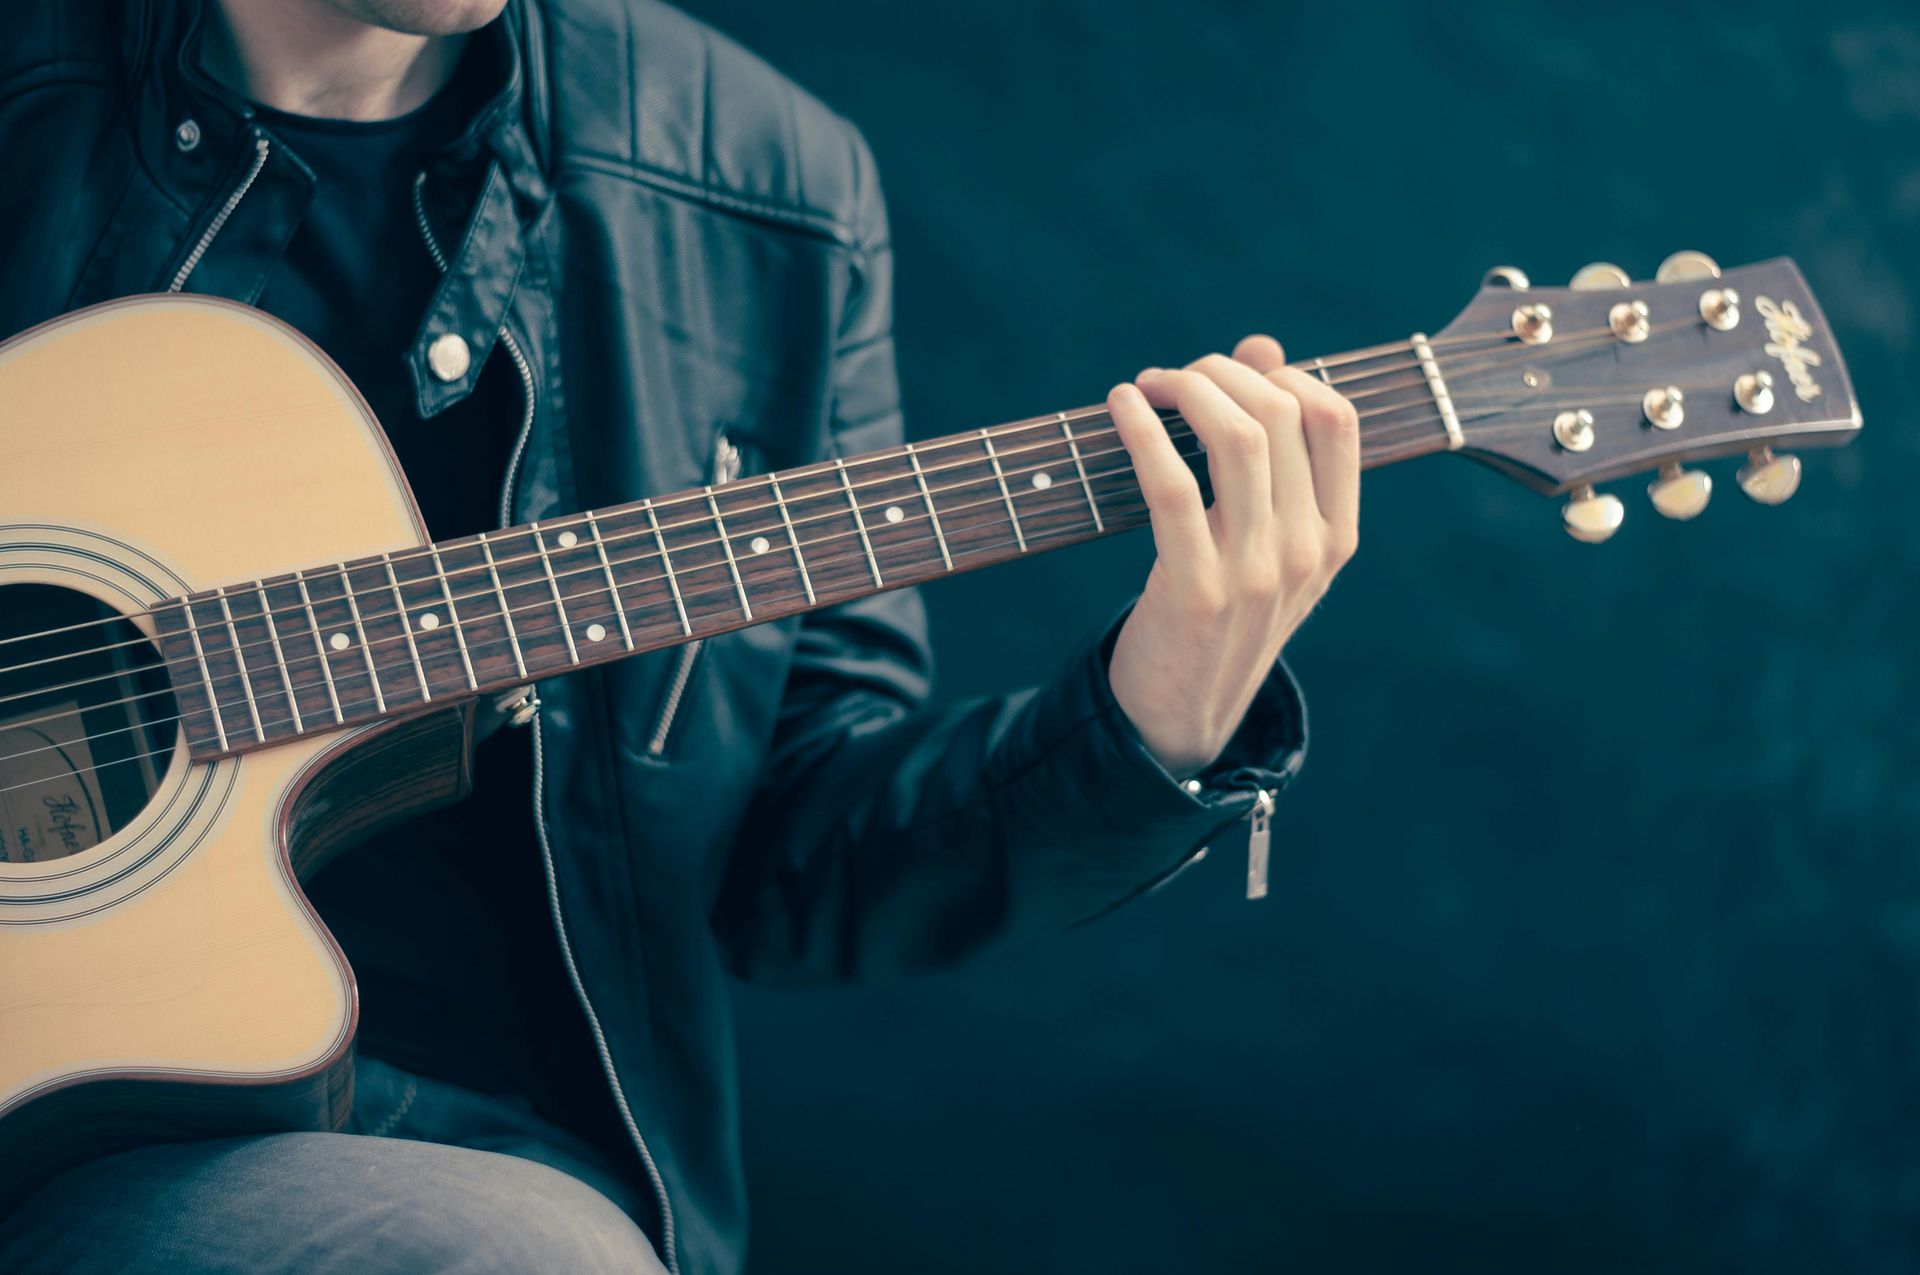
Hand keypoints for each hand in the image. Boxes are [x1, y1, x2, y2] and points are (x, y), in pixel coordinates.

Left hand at [1104, 335, 1359, 777]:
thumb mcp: (1265, 540)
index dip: (1282, 374)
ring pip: (1238, 438)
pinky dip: (1141, 430)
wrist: (1183, 714)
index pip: (1337, 420)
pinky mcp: (1195, 589)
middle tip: (1174, 377)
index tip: (1232, 372)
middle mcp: (1308, 552)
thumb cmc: (1219, 612)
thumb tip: (1262, 348)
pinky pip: (1171, 484)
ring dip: (1187, 389)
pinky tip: (1121, 406)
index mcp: (1337, 537)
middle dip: (1220, 372)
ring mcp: (1257, 573)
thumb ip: (1273, 451)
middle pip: (1281, 415)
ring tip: (1148, 385)